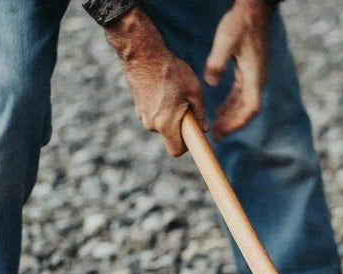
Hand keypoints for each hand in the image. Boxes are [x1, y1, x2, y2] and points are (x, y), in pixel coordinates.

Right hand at [106, 8, 208, 156]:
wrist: (143, 54)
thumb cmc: (171, 71)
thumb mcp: (193, 91)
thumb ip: (200, 113)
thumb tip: (204, 128)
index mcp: (166, 124)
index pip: (176, 151)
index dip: (186, 147)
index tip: (192, 135)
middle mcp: (151, 125)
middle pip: (169, 137)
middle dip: (180, 128)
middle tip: (187, 107)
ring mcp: (142, 116)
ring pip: (162, 125)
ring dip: (170, 116)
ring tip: (174, 95)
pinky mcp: (138, 108)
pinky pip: (154, 115)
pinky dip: (161, 109)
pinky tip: (164, 91)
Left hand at [205, 0, 271, 139]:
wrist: (255, 8)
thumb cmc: (241, 22)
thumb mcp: (226, 40)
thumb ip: (217, 63)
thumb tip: (211, 83)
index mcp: (254, 76)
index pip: (250, 109)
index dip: (237, 123)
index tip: (223, 132)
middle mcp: (258, 79)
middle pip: (247, 110)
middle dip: (232, 124)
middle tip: (216, 136)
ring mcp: (256, 75)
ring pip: (245, 103)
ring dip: (232, 116)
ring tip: (217, 126)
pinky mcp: (251, 70)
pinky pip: (242, 93)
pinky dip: (232, 104)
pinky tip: (221, 109)